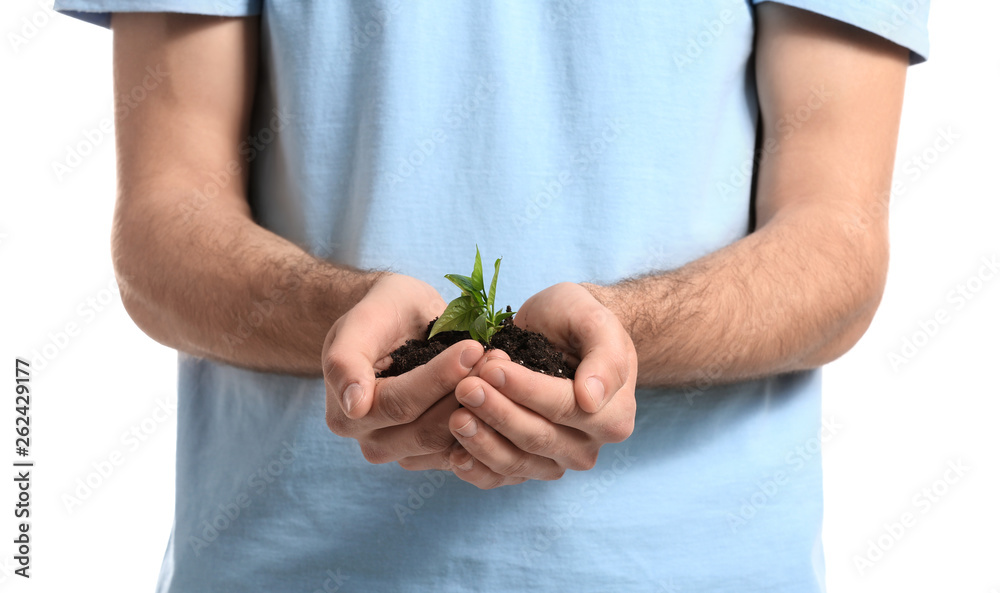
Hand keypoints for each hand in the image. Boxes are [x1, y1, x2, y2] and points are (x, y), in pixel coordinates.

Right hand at [323, 273, 484, 464]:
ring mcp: (404, 453)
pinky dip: (487, 420)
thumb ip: (346, 360)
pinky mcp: (434, 454)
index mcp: (348, 415)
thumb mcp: (361, 322)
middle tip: (496, 357)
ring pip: (449, 442)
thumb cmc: (381, 313)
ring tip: (500, 366)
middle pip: (427, 430)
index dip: (439, 378)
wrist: (397, 320)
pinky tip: (503, 388)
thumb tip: (354, 406)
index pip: (400, 404)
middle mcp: (373, 442)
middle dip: (465, 392)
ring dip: (481, 406)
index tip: (473, 347)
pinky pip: (464, 449)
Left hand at [446, 282, 636, 488]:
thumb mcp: (595, 321)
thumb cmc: (578, 321)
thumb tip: (592, 398)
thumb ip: (604, 357)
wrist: (561, 334)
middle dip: (498, 412)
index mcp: (612, 416)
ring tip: (455, 415)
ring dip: (482, 441)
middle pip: (536, 437)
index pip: (563, 408)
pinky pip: (499, 477)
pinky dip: (475, 468)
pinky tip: (453, 453)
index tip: (492, 367)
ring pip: (516, 462)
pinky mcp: (526, 468)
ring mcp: (555, 462)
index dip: (526, 390)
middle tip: (465, 387)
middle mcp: (587, 446)